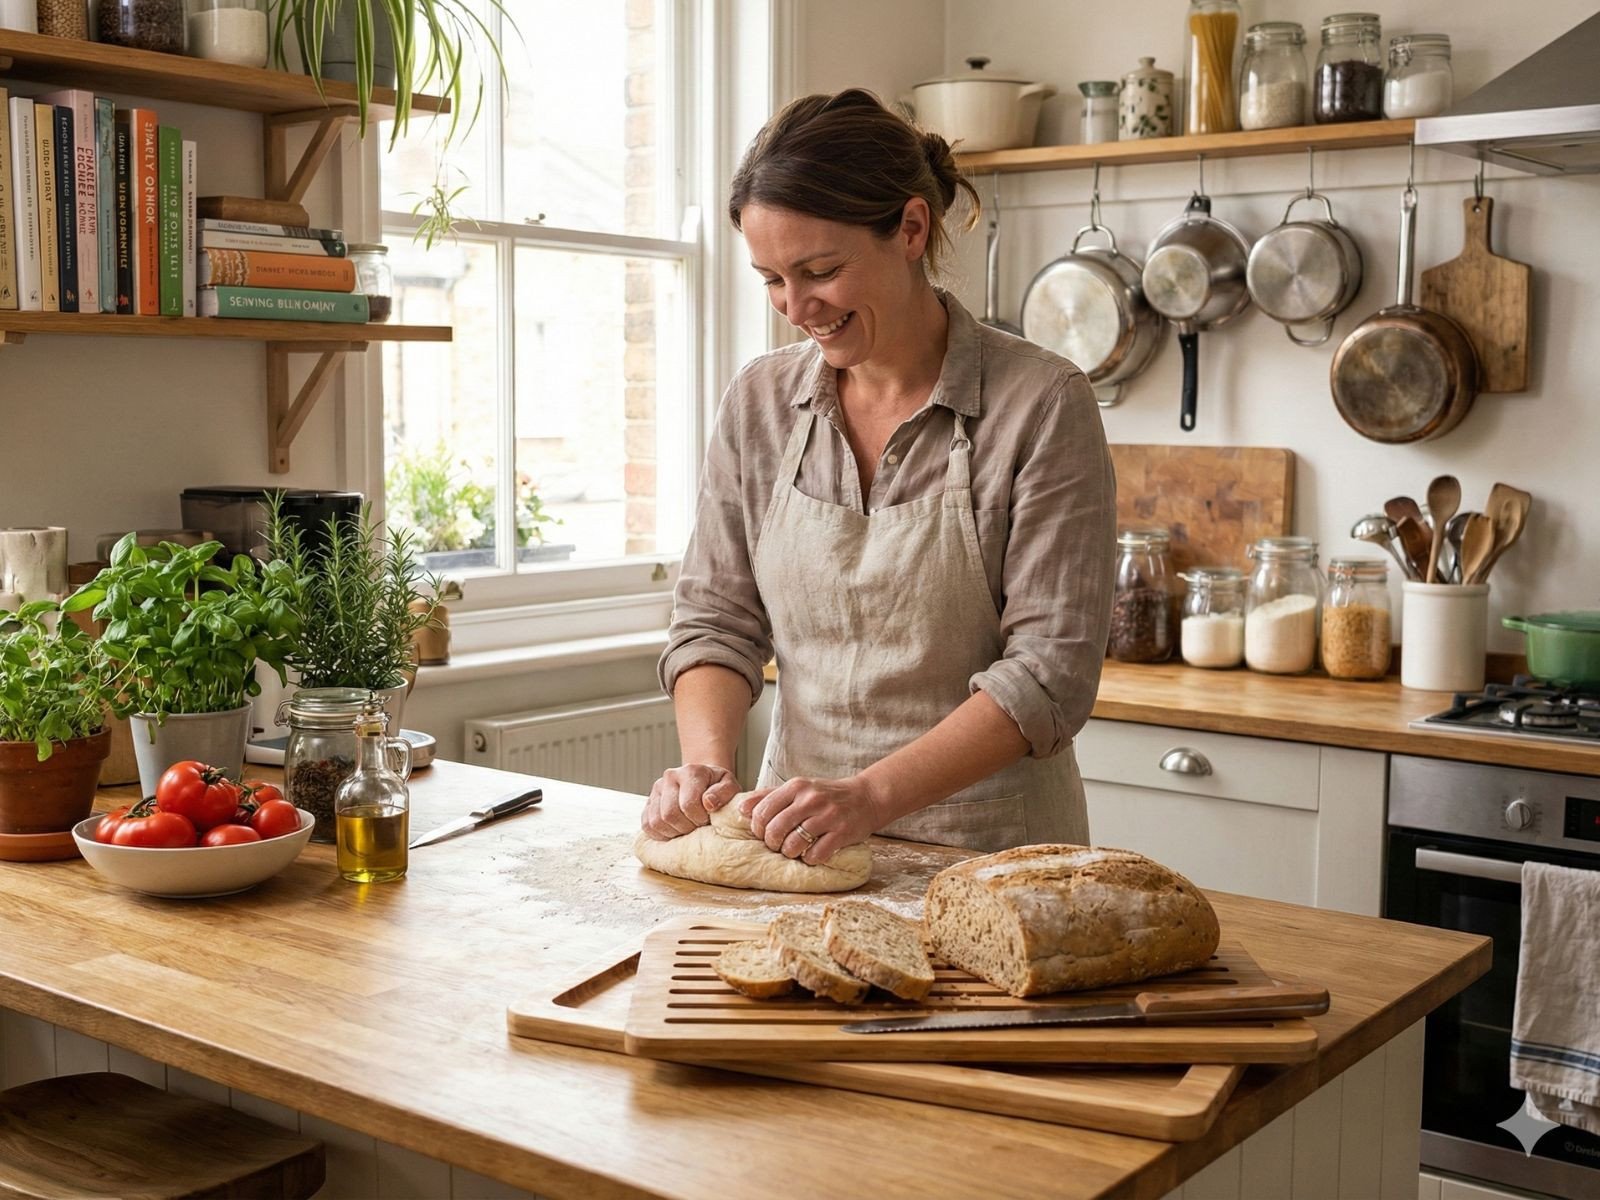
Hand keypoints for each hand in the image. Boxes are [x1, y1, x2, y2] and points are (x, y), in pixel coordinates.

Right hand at [640, 763, 740, 839]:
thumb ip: (725, 793)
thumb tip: (708, 803)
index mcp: (691, 771)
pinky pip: (647, 826)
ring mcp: (656, 789)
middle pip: (670, 814)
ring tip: (687, 827)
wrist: (704, 781)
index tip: (707, 819)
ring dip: (673, 832)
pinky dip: (661, 834)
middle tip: (698, 826)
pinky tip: (675, 830)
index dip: (699, 819)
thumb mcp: (730, 786)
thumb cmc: (718, 787)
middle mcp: (670, 777)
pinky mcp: (648, 802)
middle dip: (686, 827)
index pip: (688, 804)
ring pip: (656, 822)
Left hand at [740, 775, 883, 865]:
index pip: (762, 811)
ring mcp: (827, 816)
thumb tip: (741, 809)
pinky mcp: (842, 833)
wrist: (866, 797)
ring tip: (794, 850)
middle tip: (778, 845)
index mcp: (796, 787)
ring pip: (793, 844)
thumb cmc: (827, 795)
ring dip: (790, 853)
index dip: (758, 828)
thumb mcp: (799, 788)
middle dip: (772, 843)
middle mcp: (810, 799)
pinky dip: (809, 859)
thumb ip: (770, 796)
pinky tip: (812, 854)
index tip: (764, 833)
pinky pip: (815, 855)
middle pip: (775, 829)